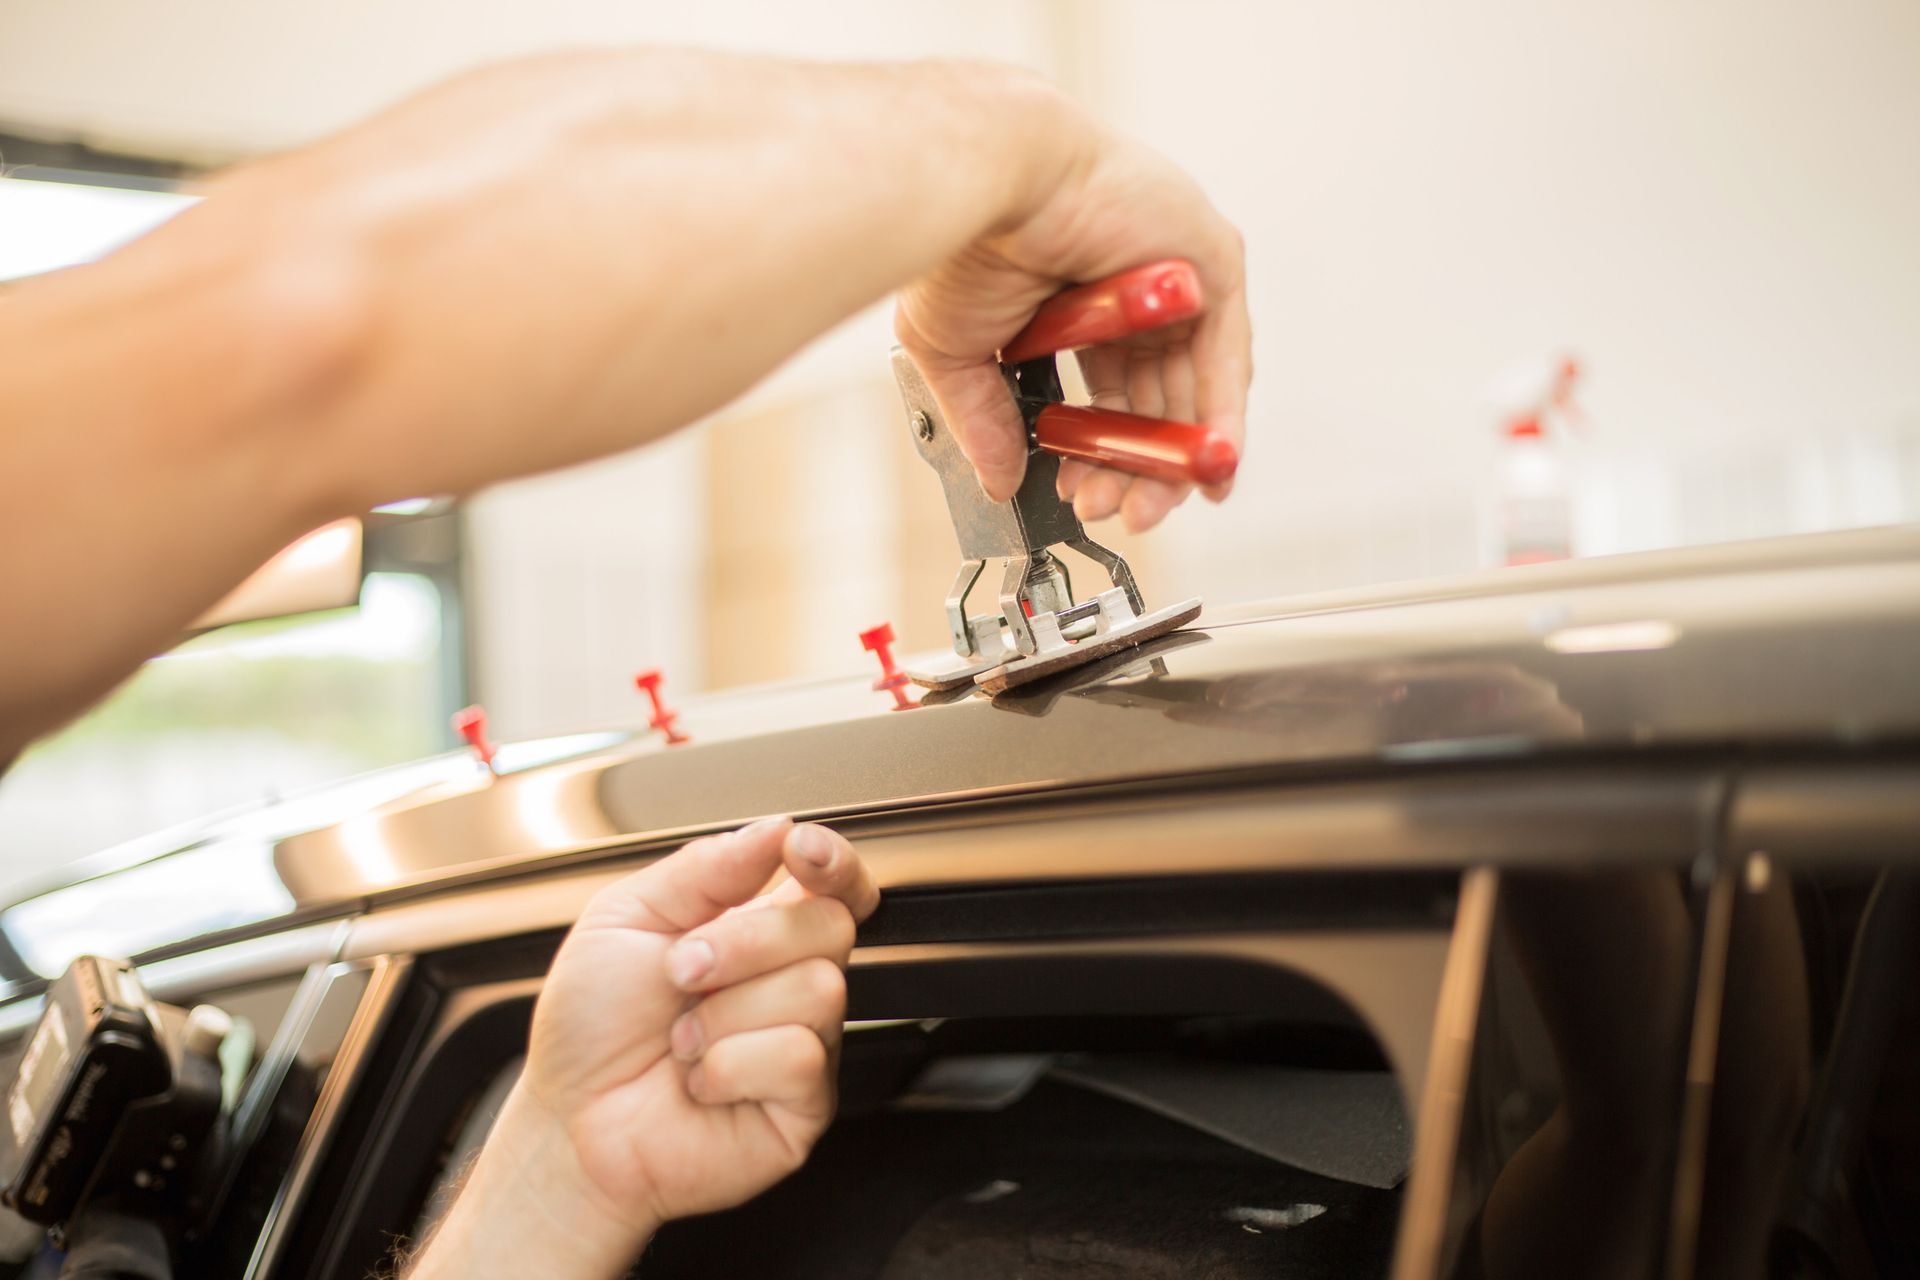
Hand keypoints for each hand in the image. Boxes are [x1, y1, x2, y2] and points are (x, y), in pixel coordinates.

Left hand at [408, 817, 877, 1277]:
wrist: (566, 1121)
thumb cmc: (592, 1027)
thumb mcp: (625, 918)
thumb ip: (704, 868)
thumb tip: (774, 828)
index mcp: (757, 928)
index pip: (833, 883)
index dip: (833, 860)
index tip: (798, 849)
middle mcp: (788, 981)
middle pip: (831, 924)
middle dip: (746, 941)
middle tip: (682, 971)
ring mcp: (804, 1043)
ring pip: (819, 989)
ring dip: (726, 1012)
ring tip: (683, 1039)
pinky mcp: (803, 1106)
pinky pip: (799, 1057)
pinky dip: (729, 1065)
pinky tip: (700, 1080)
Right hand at [895, 115, 1250, 533]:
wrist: (993, 183)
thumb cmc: (967, 241)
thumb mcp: (959, 351)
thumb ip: (985, 419)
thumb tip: (997, 481)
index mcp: (1078, 306)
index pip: (1109, 395)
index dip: (1099, 452)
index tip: (1082, 494)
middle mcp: (1134, 293)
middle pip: (1156, 401)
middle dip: (1136, 468)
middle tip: (1117, 512)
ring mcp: (1177, 280)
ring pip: (1193, 389)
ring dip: (1175, 458)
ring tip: (1149, 506)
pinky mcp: (1211, 265)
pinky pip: (1226, 357)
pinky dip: (1220, 417)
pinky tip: (1206, 467)